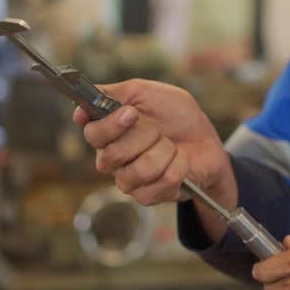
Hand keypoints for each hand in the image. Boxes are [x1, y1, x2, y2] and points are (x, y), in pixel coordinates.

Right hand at [75, 79, 234, 208]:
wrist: (206, 141)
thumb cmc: (176, 116)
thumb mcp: (146, 93)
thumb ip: (114, 94)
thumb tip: (84, 105)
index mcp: (108, 132)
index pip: (92, 134)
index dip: (110, 125)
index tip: (131, 113)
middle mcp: (111, 159)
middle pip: (113, 154)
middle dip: (146, 135)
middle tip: (159, 129)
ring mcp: (128, 180)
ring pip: (139, 170)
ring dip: (165, 151)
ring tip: (171, 146)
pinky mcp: (147, 196)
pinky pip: (163, 181)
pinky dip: (180, 165)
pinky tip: (181, 161)